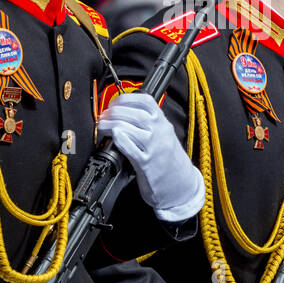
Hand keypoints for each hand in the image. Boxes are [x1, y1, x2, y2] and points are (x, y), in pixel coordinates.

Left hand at [97, 91, 203, 220]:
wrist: (181, 183)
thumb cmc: (168, 159)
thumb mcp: (163, 134)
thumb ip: (148, 122)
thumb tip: (123, 111)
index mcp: (163, 122)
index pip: (145, 101)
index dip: (125, 99)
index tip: (113, 104)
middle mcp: (159, 132)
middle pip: (133, 113)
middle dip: (113, 112)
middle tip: (103, 117)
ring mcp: (153, 147)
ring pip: (129, 128)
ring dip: (110, 125)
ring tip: (102, 128)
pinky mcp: (146, 163)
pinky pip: (130, 148)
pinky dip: (119, 140)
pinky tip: (112, 138)